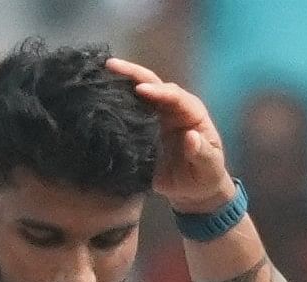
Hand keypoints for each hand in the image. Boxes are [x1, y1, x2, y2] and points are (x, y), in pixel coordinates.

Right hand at [106, 57, 236, 213]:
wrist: (193, 191)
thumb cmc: (206, 175)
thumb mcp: (209, 167)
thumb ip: (202, 153)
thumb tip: (191, 137)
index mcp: (190, 112)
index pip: (175, 96)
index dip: (159, 91)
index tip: (141, 90)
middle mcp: (171, 109)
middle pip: (153, 84)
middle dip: (133, 73)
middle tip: (110, 65)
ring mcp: (155, 118)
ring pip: (137, 95)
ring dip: (119, 83)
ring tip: (98, 75)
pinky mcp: (141, 129)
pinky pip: (127, 114)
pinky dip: (114, 105)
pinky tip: (97, 99)